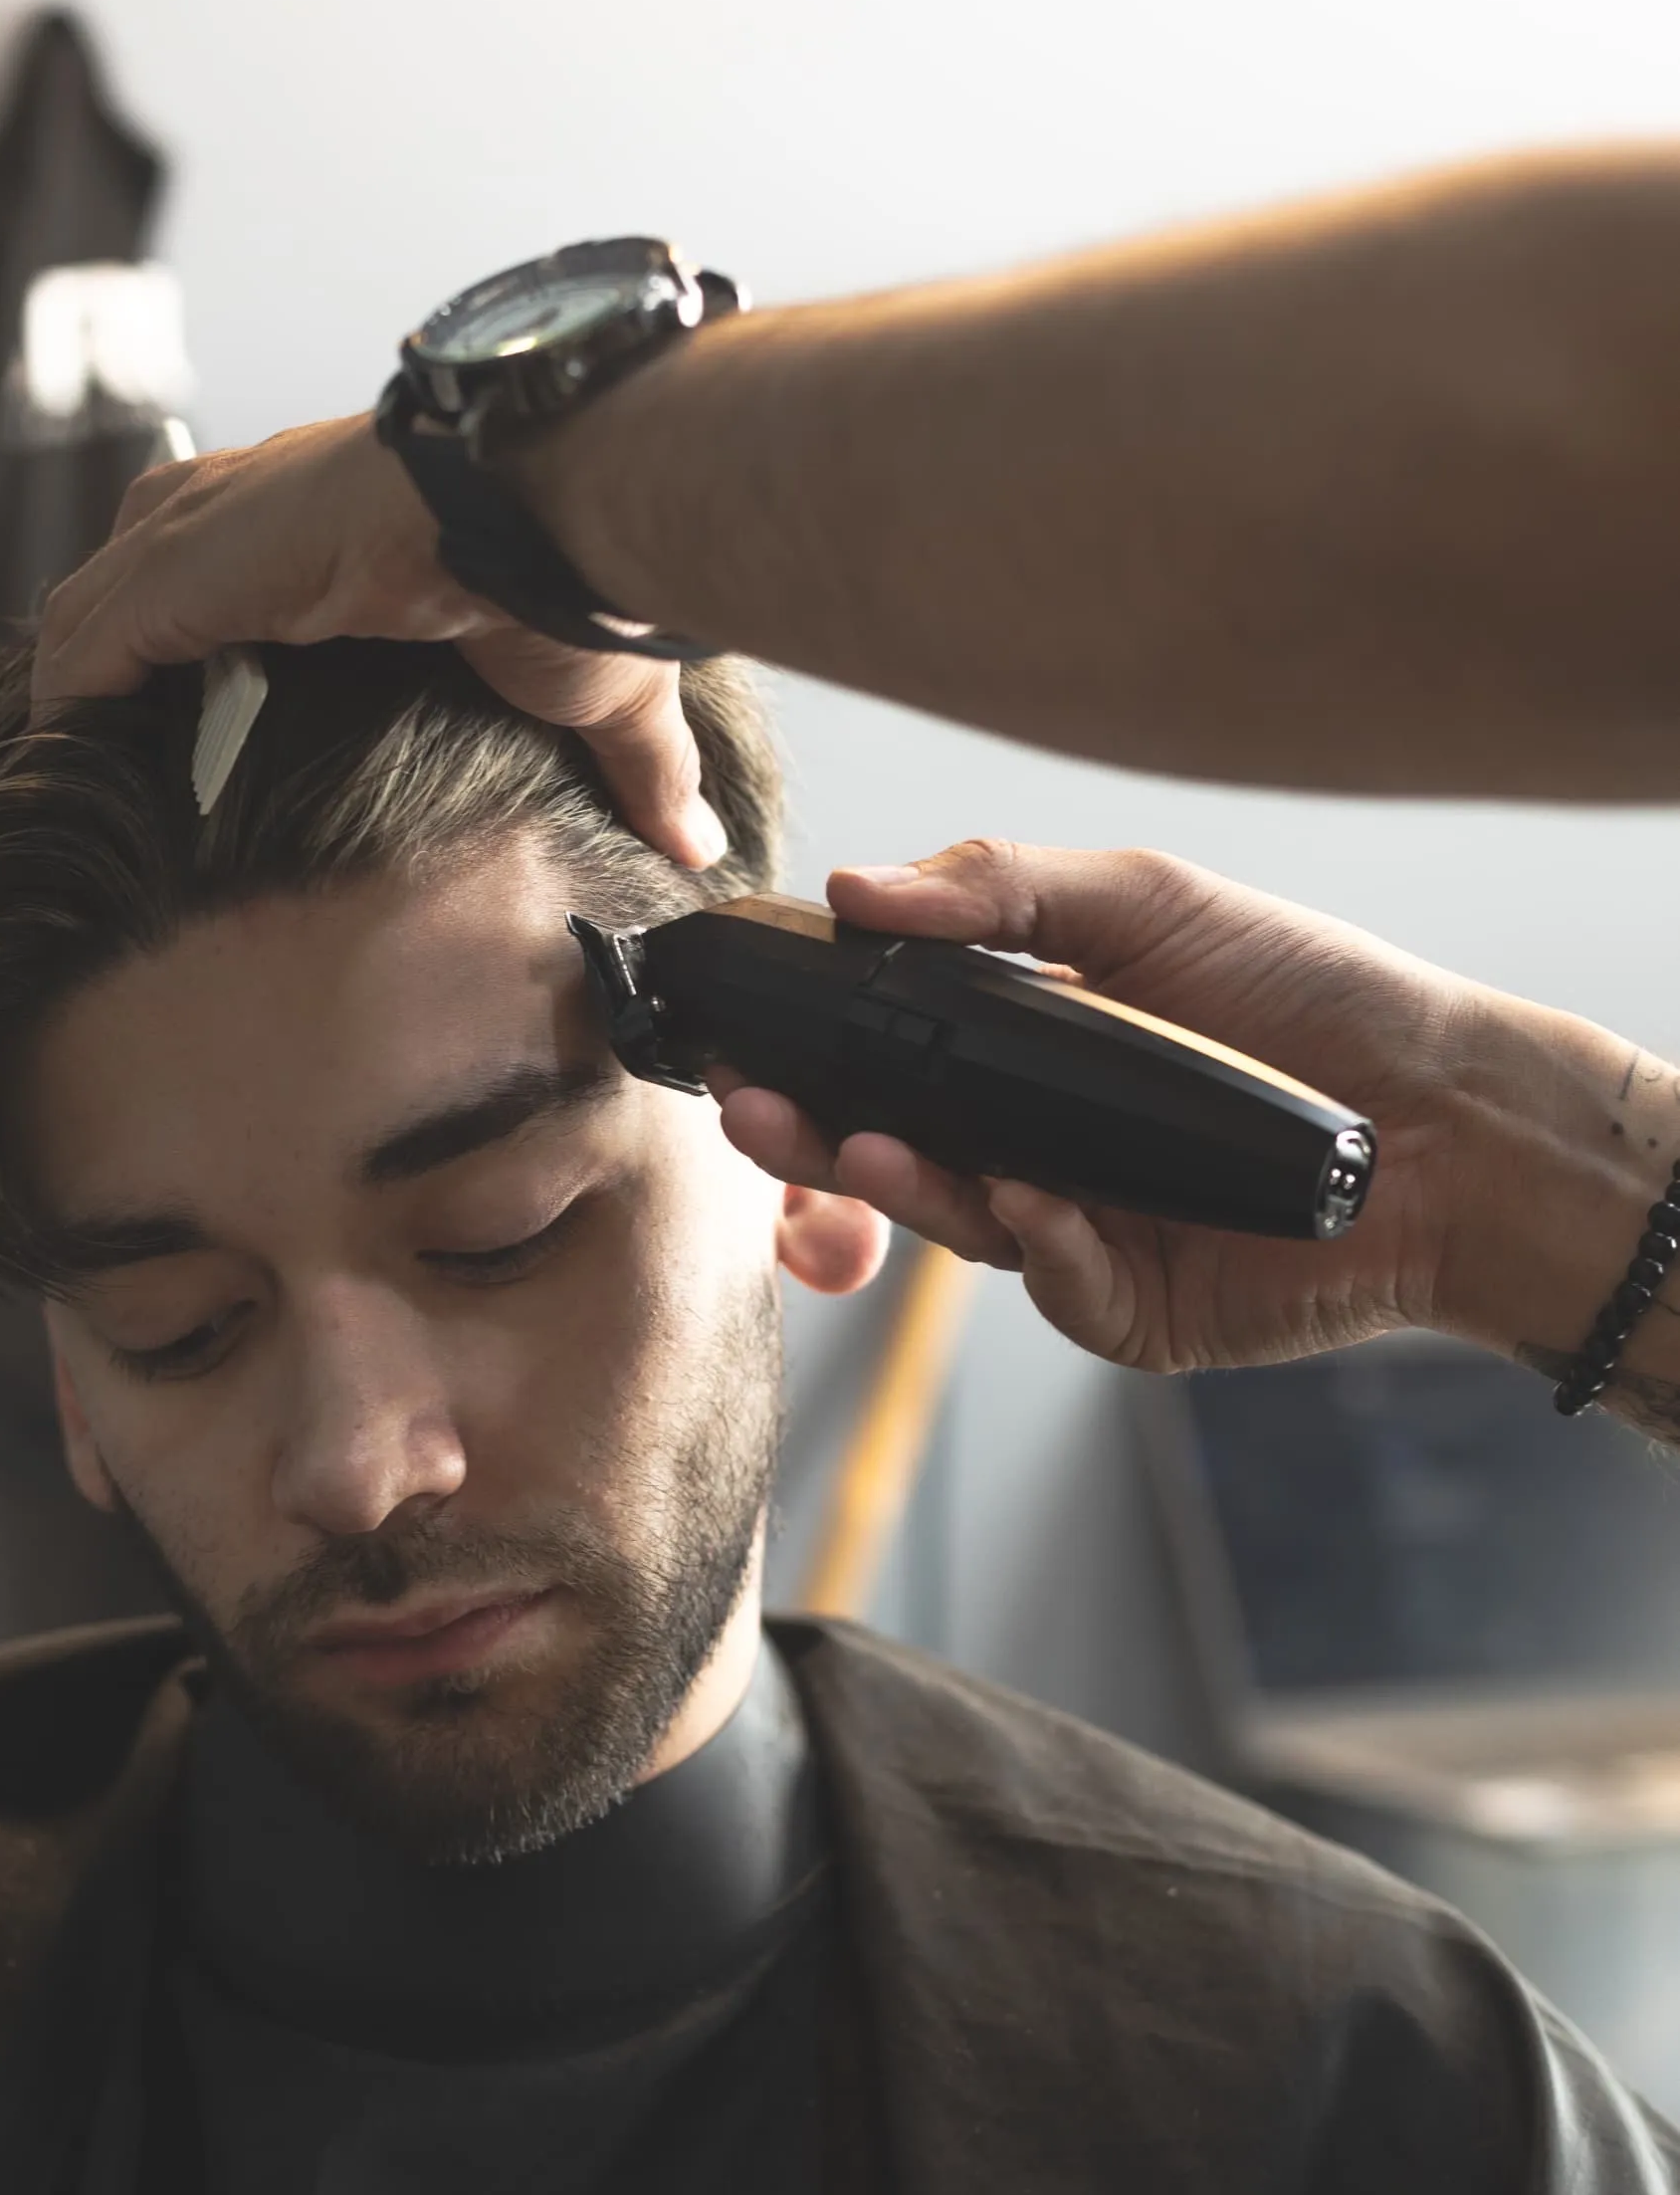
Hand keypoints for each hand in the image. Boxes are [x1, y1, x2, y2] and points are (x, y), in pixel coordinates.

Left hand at [29, 414, 727, 870]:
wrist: (562, 511)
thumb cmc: (576, 573)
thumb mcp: (589, 690)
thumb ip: (636, 767)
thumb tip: (696, 842)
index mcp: (337, 524)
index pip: (221, 575)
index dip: (192, 649)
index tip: (193, 735)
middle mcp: (257, 505)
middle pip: (136, 581)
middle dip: (117, 667)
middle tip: (115, 764)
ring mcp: (213, 525)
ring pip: (97, 611)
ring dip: (81, 692)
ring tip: (74, 781)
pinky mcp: (188, 559)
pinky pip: (85, 640)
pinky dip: (67, 699)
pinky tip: (63, 760)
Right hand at [714, 838, 1663, 1382]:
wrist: (1449, 1113)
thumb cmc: (1310, 995)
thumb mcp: (1149, 904)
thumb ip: (998, 889)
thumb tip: (854, 887)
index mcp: (1023, 1048)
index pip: (884, 1053)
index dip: (809, 1049)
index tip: (743, 1030)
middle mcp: (1034, 1141)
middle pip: (892, 1148)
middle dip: (811, 1135)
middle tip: (751, 1106)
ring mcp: (1078, 1230)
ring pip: (958, 1219)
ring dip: (904, 1187)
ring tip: (868, 1146)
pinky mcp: (1133, 1307)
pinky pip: (1058, 1285)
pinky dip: (1042, 1243)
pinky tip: (1033, 1200)